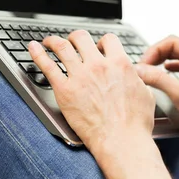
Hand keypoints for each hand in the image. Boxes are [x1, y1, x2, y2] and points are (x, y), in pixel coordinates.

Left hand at [28, 31, 155, 154]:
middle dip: (76, 38)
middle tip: (72, 42)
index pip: (108, 40)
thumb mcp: (145, 93)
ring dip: (54, 41)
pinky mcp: (65, 90)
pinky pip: (47, 66)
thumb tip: (135, 75)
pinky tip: (32, 48)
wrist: (122, 141)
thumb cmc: (135, 124)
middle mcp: (98, 65)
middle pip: (82, 38)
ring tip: (49, 41)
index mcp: (119, 64)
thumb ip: (137, 79)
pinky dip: (38, 53)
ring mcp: (80, 77)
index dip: (102, 41)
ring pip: (62, 47)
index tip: (98, 47)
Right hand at [135, 36, 178, 137]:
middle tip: (144, 67)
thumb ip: (158, 79)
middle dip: (156, 55)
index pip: (172, 42)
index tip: (144, 64)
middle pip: (173, 48)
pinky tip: (163, 74)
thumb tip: (140, 70)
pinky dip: (168, 69)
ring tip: (150, 70)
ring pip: (176, 58)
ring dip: (161, 61)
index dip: (155, 50)